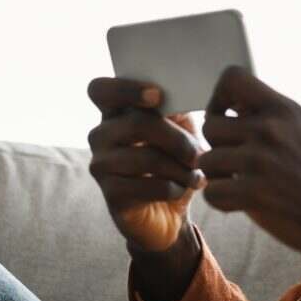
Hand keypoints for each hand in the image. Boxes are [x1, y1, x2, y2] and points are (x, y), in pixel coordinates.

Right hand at [87, 78, 206, 250]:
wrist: (172, 211)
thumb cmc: (175, 161)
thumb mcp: (181, 129)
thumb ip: (176, 108)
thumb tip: (184, 90)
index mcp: (115, 112)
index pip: (100, 89)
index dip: (126, 89)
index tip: (157, 96)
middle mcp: (101, 135)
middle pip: (136, 124)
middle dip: (177, 139)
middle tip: (199, 155)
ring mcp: (101, 165)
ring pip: (145, 158)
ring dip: (181, 168)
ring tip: (197, 176)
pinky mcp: (111, 194)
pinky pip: (148, 186)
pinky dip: (174, 188)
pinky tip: (181, 190)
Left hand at [197, 66, 300, 264]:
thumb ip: (275, 116)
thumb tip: (237, 105)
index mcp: (285, 109)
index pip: (232, 78)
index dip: (219, 98)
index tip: (228, 118)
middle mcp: (271, 129)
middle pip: (210, 125)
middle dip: (218, 146)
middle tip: (237, 163)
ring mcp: (261, 160)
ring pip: (207, 160)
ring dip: (218, 176)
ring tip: (241, 184)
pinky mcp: (254, 193)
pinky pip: (212, 192)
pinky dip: (222, 202)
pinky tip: (242, 203)